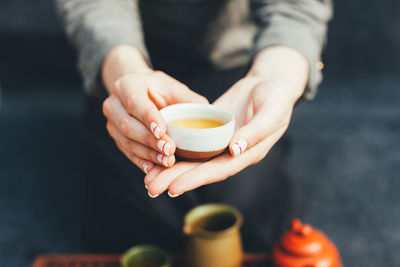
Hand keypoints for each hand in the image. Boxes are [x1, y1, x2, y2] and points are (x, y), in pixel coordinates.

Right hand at [102, 70, 207, 173]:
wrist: (140, 93)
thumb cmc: (160, 90)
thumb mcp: (174, 88)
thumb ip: (189, 100)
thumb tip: (207, 114)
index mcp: (128, 84)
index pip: (135, 102)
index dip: (148, 118)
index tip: (162, 131)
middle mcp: (114, 103)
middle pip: (128, 124)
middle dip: (150, 140)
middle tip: (169, 150)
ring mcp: (111, 122)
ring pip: (126, 141)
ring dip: (147, 153)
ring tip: (166, 161)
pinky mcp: (115, 138)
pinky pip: (127, 152)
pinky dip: (141, 161)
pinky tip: (154, 168)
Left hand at [143, 46, 307, 197]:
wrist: (270, 83)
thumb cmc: (277, 97)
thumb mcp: (272, 111)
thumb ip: (256, 132)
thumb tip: (235, 150)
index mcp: (248, 153)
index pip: (219, 170)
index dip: (197, 179)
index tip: (174, 187)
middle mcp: (232, 153)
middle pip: (201, 170)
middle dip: (176, 179)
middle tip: (152, 187)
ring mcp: (221, 143)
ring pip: (194, 159)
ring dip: (172, 169)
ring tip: (149, 178)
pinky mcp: (211, 131)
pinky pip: (193, 143)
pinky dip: (176, 150)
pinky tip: (158, 154)